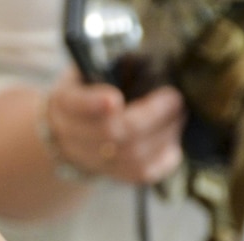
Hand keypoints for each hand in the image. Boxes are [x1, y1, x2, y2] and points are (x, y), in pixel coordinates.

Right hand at [45, 67, 184, 184]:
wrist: (74, 128)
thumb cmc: (93, 86)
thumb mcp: (94, 67)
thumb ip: (116, 64)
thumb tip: (152, 62)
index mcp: (64, 102)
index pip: (74, 104)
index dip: (92, 104)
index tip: (114, 99)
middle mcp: (71, 135)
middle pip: (110, 133)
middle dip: (149, 116)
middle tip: (175, 99)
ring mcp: (90, 159)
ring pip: (130, 157)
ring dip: (162, 135)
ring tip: (179, 115)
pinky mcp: (112, 175)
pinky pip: (140, 174)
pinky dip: (162, 159)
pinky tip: (174, 142)